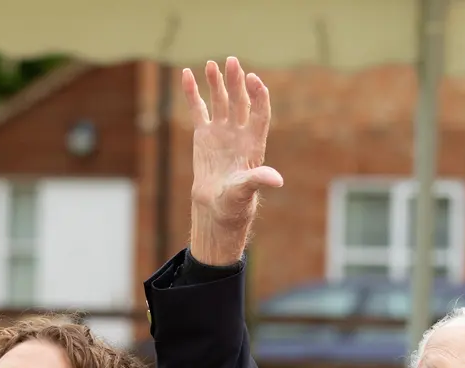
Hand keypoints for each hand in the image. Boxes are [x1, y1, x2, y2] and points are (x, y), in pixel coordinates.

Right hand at [181, 56, 283, 264]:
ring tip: (212, 64)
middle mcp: (239, 133)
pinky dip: (192, 93)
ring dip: (217, 82)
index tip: (253, 79)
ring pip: (220, 101)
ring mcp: (221, 131)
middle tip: (232, 62)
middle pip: (240, 101)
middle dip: (236, 82)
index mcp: (254, 143)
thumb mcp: (246, 191)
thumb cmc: (235, 203)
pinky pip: (198, 109)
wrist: (216, 207)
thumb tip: (277, 180)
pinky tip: (186, 74)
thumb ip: (259, 181)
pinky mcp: (204, 134)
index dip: (258, 96)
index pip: (260, 113)